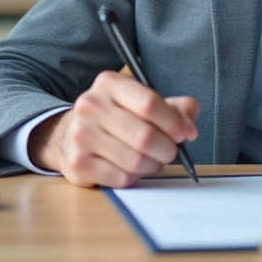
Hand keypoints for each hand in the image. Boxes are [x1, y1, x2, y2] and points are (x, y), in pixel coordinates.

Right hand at [28, 70, 198, 187]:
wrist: (72, 134)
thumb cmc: (120, 117)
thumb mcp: (146, 102)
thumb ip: (178, 108)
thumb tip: (189, 129)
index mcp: (110, 83)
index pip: (149, 103)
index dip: (173, 123)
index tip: (184, 134)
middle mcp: (91, 105)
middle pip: (144, 136)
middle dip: (167, 149)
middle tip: (170, 151)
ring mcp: (81, 135)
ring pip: (135, 160)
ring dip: (153, 165)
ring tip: (152, 160)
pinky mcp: (78, 163)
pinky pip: (121, 178)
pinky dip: (135, 177)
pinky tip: (132, 169)